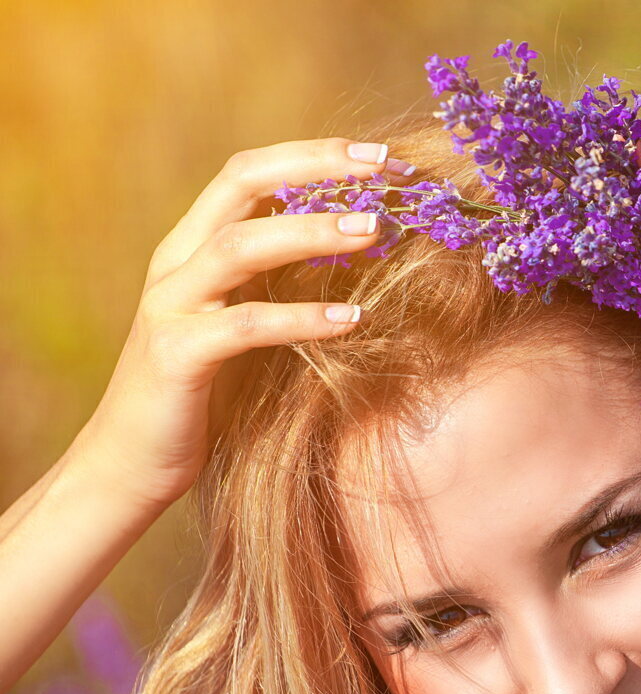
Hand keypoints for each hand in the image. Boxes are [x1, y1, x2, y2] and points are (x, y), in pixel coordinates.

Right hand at [72, 137, 403, 509]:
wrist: (130, 463)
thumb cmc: (201, 399)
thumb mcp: (243, 330)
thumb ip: (276, 289)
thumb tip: (354, 264)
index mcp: (193, 248)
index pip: (250, 174)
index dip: (311, 155)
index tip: (377, 156)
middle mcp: (177, 264)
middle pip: (242, 183)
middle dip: (313, 166)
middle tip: (381, 168)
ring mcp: (172, 306)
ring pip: (241, 245)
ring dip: (311, 233)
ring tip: (372, 230)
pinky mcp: (178, 356)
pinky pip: (245, 326)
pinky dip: (300, 319)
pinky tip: (351, 321)